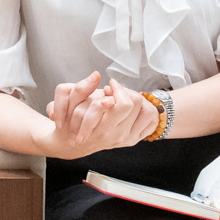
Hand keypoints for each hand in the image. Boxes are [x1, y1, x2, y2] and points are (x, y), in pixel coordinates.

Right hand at [42, 73, 156, 158]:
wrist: (73, 144)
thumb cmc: (71, 123)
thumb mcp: (68, 104)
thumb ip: (81, 89)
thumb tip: (96, 75)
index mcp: (102, 128)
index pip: (123, 103)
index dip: (116, 89)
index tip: (107, 88)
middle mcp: (117, 135)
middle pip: (135, 103)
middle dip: (125, 92)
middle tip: (114, 92)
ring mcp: (127, 139)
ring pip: (147, 111)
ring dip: (136, 100)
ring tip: (122, 100)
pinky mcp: (134, 139)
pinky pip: (151, 121)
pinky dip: (145, 110)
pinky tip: (132, 109)